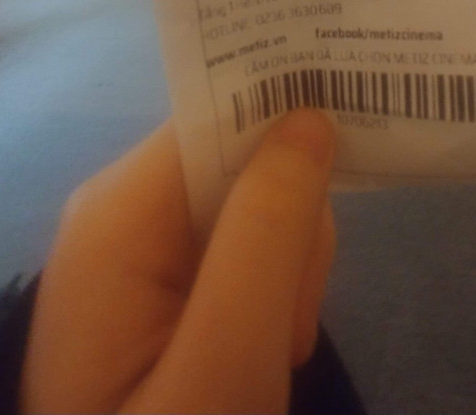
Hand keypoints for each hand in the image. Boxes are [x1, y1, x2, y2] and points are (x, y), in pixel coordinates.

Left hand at [20, 109, 336, 414]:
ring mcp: (139, 247)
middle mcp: (122, 210)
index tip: (355, 157)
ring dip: (283, 275)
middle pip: (244, 162)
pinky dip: (268, 296)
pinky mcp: (159, 281)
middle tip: (284, 321)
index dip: (288, 123)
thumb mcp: (226, 361)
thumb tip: (309, 117)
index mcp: (120, 210)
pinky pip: (240, 249)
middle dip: (287, 234)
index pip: (220, 112)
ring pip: (255, 208)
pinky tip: (258, 351)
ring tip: (268, 352)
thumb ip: (269, 234)